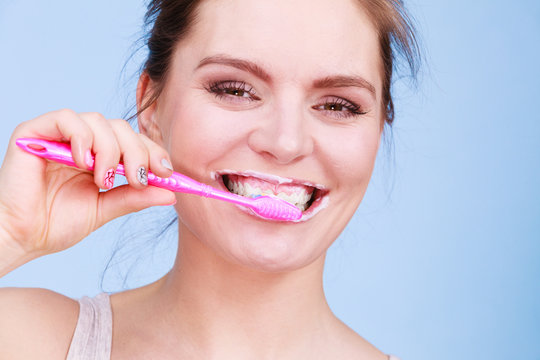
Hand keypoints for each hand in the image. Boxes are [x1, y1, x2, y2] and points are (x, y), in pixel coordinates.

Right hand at [0, 109, 175, 270]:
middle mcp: (82, 141)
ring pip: (100, 121)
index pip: (133, 141)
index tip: (167, 172)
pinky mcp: (35, 131)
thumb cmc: (56, 224)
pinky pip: (67, 118)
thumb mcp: (105, 209)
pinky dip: (82, 139)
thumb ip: (135, 197)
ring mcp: (59, 135)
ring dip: (110, 150)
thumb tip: (171, 194)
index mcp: (99, 156)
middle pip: (121, 128)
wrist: (22, 237)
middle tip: (139, 178)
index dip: (152, 151)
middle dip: (137, 152)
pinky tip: (83, 164)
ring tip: (103, 179)